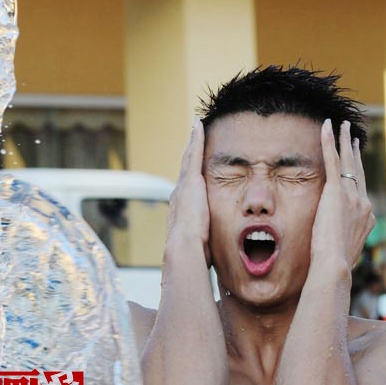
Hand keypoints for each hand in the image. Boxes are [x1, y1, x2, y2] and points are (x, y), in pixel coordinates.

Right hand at [166, 120, 210, 263]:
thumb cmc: (194, 253)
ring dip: (192, 142)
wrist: (184, 248)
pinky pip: (194, 153)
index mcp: (183, 208)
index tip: (194, 165)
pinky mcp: (191, 179)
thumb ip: (203, 243)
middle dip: (190, 153)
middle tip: (193, 138)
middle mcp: (179, 193)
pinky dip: (195, 139)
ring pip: (188, 158)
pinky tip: (199, 125)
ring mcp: (184, 185)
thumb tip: (206, 259)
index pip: (188, 186)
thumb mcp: (200, 244)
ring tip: (196, 127)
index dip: (191, 174)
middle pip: (186, 168)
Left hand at [311, 120, 375, 265]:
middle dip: (355, 152)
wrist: (335, 263)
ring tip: (343, 125)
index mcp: (366, 216)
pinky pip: (333, 160)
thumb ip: (343, 238)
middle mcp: (363, 202)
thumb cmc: (334, 263)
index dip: (357, 176)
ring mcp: (351, 195)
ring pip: (348, 161)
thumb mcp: (344, 248)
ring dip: (344, 141)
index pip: (360, 191)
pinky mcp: (336, 191)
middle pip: (359, 171)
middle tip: (353, 137)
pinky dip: (330, 142)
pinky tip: (327, 126)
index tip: (355, 165)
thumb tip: (338, 243)